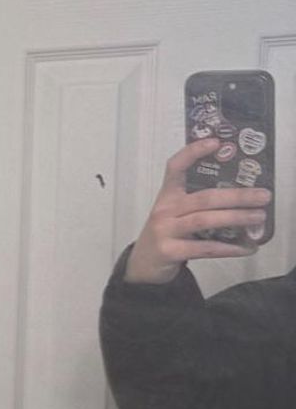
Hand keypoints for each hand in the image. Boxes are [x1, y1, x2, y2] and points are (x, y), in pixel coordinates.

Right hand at [124, 141, 271, 284]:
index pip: (175, 167)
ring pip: (205, 220)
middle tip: (263, 196)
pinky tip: (246, 248)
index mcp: (167, 195)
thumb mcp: (175, 213)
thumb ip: (198, 203)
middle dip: (237, 196)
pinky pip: (204, 248)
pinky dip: (228, 249)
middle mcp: (164, 210)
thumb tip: (242, 195)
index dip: (193, 152)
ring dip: (236, 218)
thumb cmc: (167, 233)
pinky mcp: (170, 252)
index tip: (216, 142)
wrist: (143, 265)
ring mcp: (165, 231)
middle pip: (204, 198)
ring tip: (259, 217)